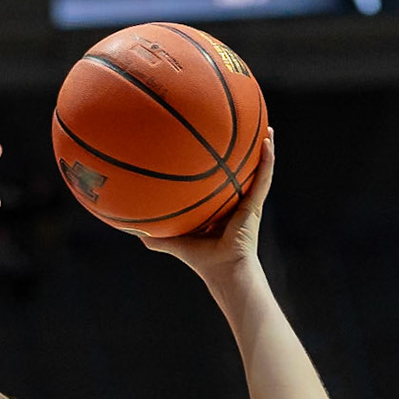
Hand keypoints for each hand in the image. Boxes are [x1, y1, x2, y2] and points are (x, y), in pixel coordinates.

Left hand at [133, 130, 274, 277]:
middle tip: (245, 130)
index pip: (220, 185)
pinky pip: (263, 178)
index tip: (215, 149)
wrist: (222, 270)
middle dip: (245, 153)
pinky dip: (267, 160)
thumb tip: (130, 230)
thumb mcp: (174, 243)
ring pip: (259, 171)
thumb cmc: (201, 261)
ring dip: (264, 150)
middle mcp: (236, 204)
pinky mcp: (255, 205)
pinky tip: (267, 140)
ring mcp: (248, 204)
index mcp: (220, 210)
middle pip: (241, 173)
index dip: (219, 169)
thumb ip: (156, 236)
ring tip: (268, 128)